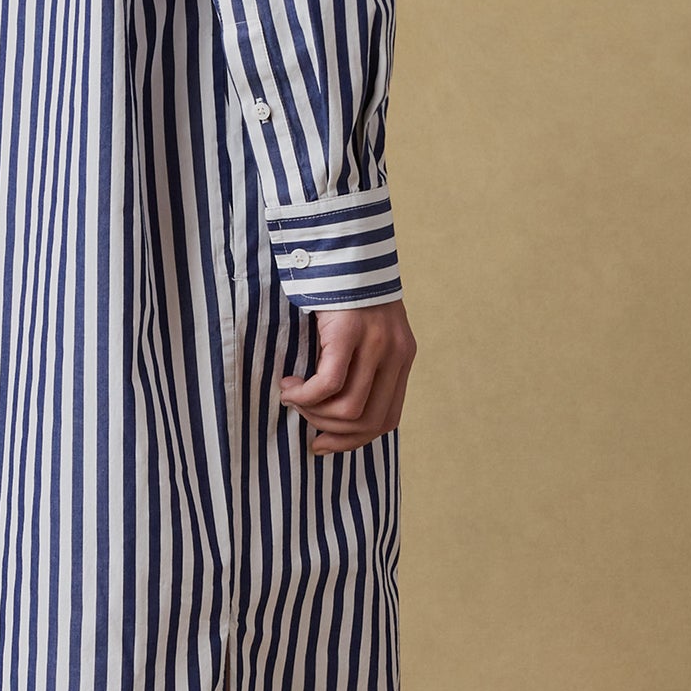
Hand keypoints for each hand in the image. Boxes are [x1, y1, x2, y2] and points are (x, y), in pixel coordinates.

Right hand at [276, 302, 415, 454]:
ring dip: (313, 413)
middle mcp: (395, 354)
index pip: (386, 418)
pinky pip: (328, 384)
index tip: (324, 444)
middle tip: (306, 427)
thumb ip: (359, 364)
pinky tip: (288, 386)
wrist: (342, 245)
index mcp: (402, 357)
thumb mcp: (362, 332)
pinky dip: (305, 395)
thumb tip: (332, 409)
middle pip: (369, 421)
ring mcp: (375, 345)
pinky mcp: (349, 333)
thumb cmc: (343, 290)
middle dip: (333, 434)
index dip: (355, 440)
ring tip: (293, 397)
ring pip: (348, 409)